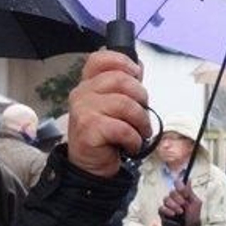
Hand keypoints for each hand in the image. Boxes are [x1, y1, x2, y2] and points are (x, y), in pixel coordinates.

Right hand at [67, 50, 150, 177]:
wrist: (91, 166)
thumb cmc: (106, 135)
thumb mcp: (114, 106)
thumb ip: (124, 86)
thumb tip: (138, 66)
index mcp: (88, 84)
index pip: (100, 59)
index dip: (123, 62)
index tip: (137, 75)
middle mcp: (82, 93)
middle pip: (121, 80)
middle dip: (141, 98)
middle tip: (143, 115)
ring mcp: (83, 110)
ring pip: (125, 104)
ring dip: (141, 121)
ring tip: (140, 133)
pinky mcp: (88, 129)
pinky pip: (122, 128)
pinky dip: (134, 139)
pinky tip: (131, 145)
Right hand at [158, 181, 201, 225]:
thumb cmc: (193, 217)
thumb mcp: (195, 204)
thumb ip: (191, 192)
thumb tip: (188, 179)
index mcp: (183, 194)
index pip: (177, 183)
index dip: (180, 187)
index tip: (186, 194)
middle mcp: (174, 197)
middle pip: (172, 191)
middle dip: (178, 198)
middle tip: (183, 204)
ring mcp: (168, 204)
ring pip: (166, 199)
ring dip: (174, 205)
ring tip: (180, 212)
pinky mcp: (162, 212)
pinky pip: (161, 207)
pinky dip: (168, 210)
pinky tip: (173, 214)